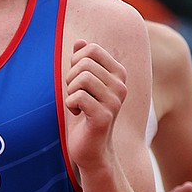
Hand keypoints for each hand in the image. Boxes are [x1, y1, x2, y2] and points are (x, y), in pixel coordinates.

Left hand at [64, 41, 126, 174]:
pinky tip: (79, 114)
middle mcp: (120, 86)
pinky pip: (78, 97)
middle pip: (84, 63)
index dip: (76, 62)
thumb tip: (80, 42)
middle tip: (75, 95)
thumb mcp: (82, 85)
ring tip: (77, 105)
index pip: (91, 49)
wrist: (91, 149)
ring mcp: (114, 101)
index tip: (77, 81)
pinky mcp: (104, 116)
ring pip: (81, 78)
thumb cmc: (85, 115)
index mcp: (118, 74)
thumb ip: (82, 63)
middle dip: (71, 78)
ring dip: (70, 92)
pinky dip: (71, 105)